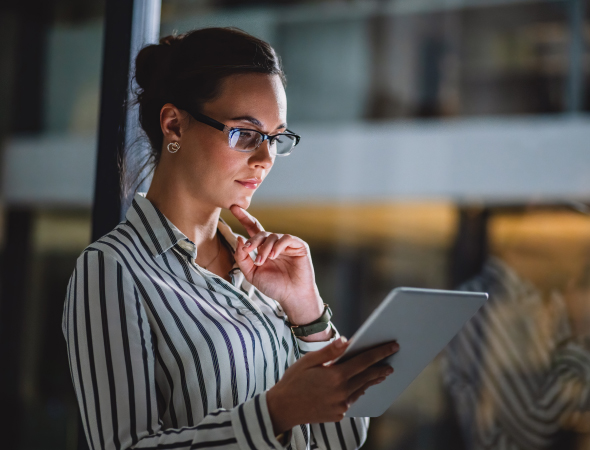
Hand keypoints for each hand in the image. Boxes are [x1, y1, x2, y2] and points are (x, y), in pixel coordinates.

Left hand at [230, 205, 322, 324]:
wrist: (291, 296)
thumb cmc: (273, 287)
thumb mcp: (252, 274)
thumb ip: (242, 258)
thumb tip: (239, 239)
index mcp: (263, 249)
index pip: (253, 230)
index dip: (244, 218)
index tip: (234, 208)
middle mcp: (275, 244)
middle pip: (261, 232)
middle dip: (253, 240)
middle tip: (248, 250)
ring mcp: (287, 244)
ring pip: (272, 236)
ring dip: (264, 248)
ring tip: (262, 261)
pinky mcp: (299, 246)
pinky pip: (286, 238)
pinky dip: (278, 246)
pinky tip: (274, 256)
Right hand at [266, 337, 399, 432]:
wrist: (282, 409)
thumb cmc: (293, 380)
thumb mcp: (308, 361)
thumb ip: (329, 351)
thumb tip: (347, 340)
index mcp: (335, 376)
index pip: (364, 361)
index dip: (380, 353)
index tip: (392, 346)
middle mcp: (342, 393)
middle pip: (368, 377)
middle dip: (381, 367)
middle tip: (391, 361)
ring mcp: (341, 406)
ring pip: (362, 389)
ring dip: (373, 380)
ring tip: (382, 373)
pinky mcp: (338, 414)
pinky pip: (353, 400)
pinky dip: (359, 391)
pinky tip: (362, 386)